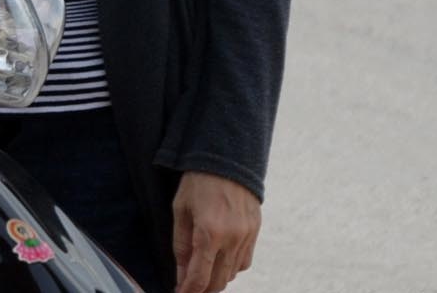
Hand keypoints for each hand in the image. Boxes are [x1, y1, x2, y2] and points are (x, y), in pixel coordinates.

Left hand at [172, 172, 261, 292]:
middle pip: (218, 282)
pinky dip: (231, 267)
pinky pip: (244, 262)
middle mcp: (232, 238)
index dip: (187, 292)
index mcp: (210, 232)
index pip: (199, 278)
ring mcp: (247, 236)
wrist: (228, 156)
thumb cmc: (198, 181)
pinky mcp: (255, 231)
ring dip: (216, 278)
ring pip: (232, 275)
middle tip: (188, 284)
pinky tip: (220, 258)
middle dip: (201, 289)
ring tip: (202, 270)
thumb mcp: (181, 209)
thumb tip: (181, 276)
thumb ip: (181, 246)